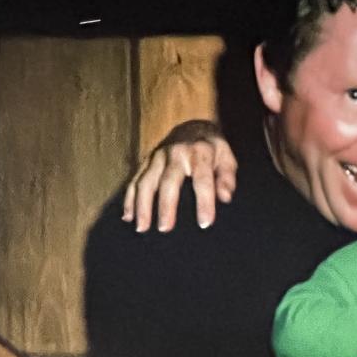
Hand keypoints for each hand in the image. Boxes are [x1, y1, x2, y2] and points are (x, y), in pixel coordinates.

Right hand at [122, 120, 237, 232]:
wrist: (193, 127)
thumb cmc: (213, 150)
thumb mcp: (227, 158)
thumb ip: (227, 178)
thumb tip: (225, 198)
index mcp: (200, 152)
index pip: (202, 180)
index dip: (204, 202)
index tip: (204, 224)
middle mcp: (176, 152)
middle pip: (168, 181)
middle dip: (166, 206)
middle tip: (165, 229)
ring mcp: (158, 156)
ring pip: (146, 181)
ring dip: (142, 205)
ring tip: (142, 228)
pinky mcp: (146, 160)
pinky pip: (135, 180)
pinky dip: (130, 199)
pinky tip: (129, 217)